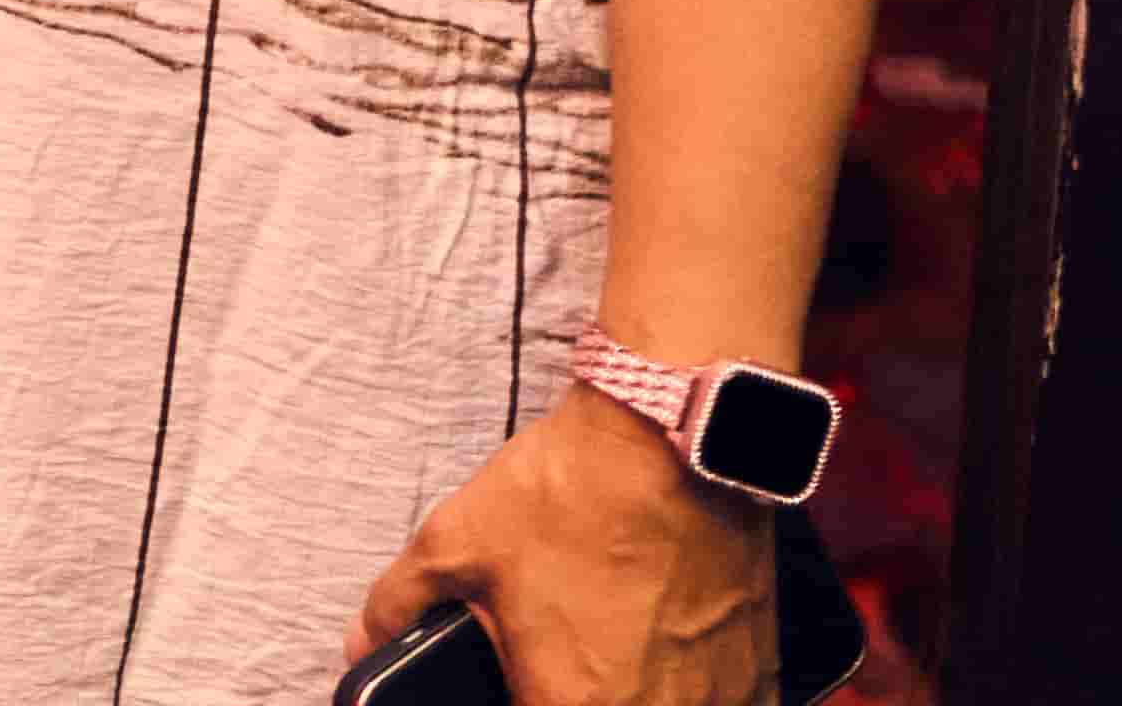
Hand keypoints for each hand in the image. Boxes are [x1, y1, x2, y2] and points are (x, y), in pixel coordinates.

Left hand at [345, 389, 778, 705]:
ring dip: (628, 695)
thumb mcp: (455, 544)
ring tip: (609, 649)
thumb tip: (364, 643)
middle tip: (555, 663)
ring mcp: (718, 703)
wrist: (671, 443)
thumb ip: (398, 606)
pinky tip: (657, 655)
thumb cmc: (571, 496)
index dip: (517, 704)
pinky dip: (683, 692)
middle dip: (570, 693)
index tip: (518, 685)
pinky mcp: (758, 676)